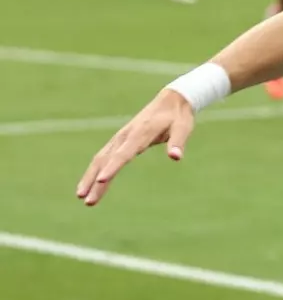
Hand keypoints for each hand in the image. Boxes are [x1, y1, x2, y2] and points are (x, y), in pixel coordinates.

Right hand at [76, 90, 194, 206]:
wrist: (172, 99)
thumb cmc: (178, 116)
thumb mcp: (183, 127)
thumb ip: (178, 142)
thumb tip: (175, 157)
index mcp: (142, 132)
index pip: (125, 153)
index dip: (113, 167)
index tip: (102, 180)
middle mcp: (126, 135)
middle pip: (107, 159)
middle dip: (95, 179)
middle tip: (87, 200)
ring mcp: (121, 137)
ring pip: (101, 158)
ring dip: (90, 176)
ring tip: (81, 196)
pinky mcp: (120, 139)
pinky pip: (103, 156)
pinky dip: (94, 169)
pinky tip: (88, 184)